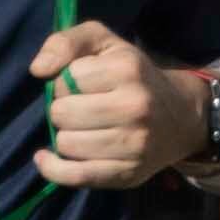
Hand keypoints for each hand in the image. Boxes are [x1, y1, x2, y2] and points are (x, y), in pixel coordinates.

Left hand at [29, 24, 205, 186]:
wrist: (181, 116)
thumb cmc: (133, 76)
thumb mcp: (104, 44)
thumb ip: (66, 42)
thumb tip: (38, 70)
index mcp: (127, 69)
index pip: (65, 80)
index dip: (63, 83)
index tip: (79, 86)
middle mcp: (135, 106)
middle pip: (62, 114)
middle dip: (62, 111)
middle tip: (79, 110)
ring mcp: (134, 144)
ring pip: (66, 144)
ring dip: (64, 137)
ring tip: (81, 129)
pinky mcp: (128, 173)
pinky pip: (76, 176)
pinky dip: (53, 169)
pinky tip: (46, 158)